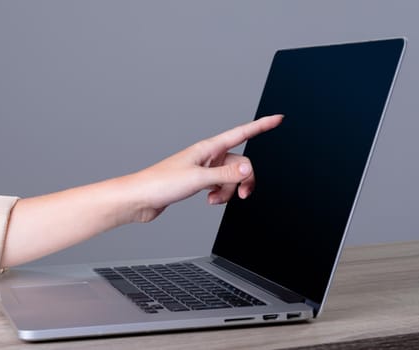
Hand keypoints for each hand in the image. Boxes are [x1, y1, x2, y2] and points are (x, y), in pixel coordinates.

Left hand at [131, 114, 283, 221]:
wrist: (140, 199)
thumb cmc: (160, 183)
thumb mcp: (198, 179)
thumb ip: (225, 174)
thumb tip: (248, 168)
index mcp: (208, 148)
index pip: (241, 133)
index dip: (261, 125)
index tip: (278, 118)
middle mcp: (208, 156)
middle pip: (240, 162)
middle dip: (245, 179)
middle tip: (243, 194)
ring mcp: (204, 169)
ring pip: (231, 177)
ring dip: (229, 191)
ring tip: (214, 200)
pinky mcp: (199, 182)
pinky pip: (221, 185)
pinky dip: (220, 194)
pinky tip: (210, 200)